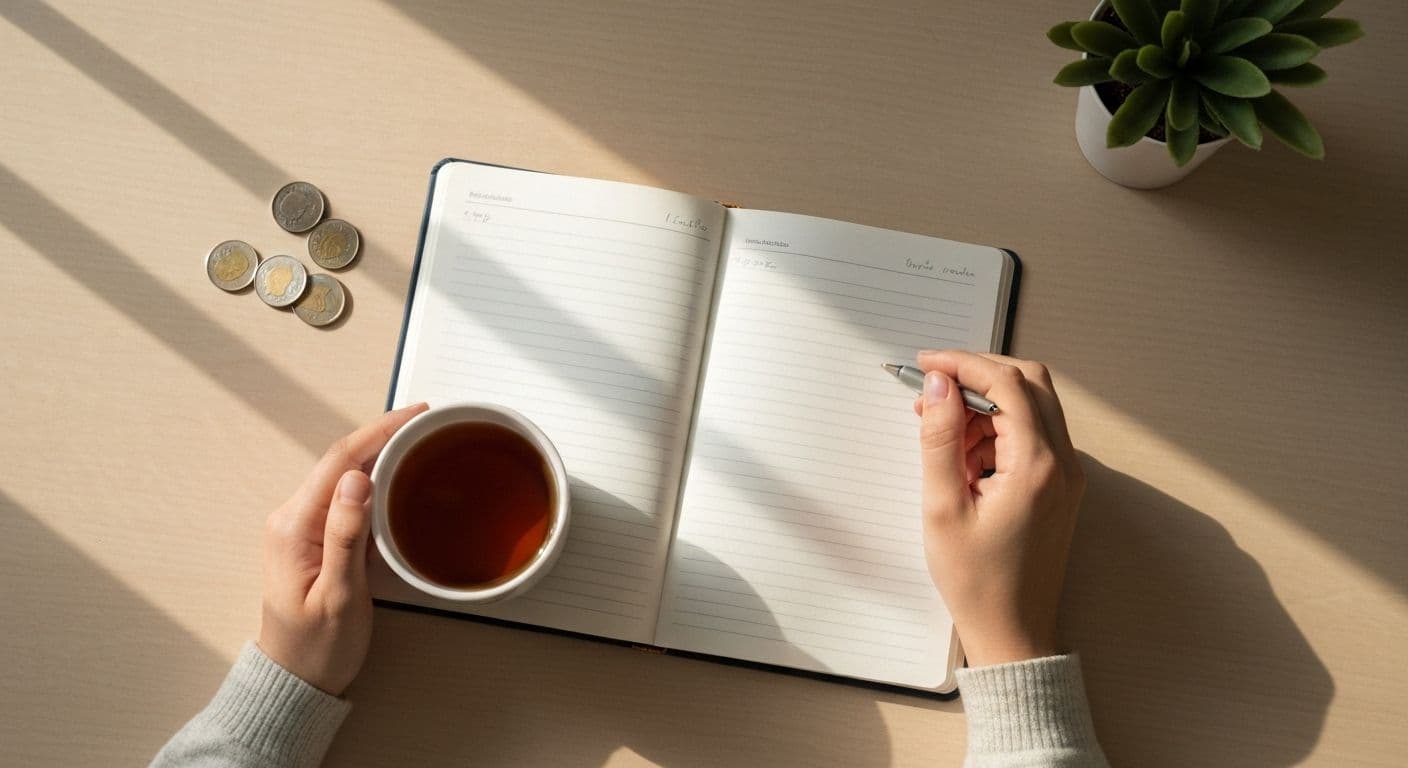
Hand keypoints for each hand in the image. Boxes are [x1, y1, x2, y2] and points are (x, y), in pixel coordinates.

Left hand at [258, 403, 427, 694]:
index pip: (339, 461)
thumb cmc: (318, 647)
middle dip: (382, 434)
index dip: (378, 430)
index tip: (415, 414)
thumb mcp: (340, 595)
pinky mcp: (309, 537)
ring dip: (376, 452)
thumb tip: (356, 478)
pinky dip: (369, 476)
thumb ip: (345, 535)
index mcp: (294, 526)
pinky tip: (392, 474)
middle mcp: (290, 518)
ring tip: (415, 440)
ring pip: (340, 474)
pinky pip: (341, 495)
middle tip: (425, 423)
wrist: (295, 680)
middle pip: (339, 460)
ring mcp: (298, 526)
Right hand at [912, 351, 1083, 667]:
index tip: (926, 364)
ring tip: (941, 433)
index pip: (1007, 384)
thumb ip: (941, 439)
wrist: (1013, 633)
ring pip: (1033, 406)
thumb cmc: (977, 582)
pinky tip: (963, 457)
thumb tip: (938, 386)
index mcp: (1037, 466)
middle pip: (1030, 382)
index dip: (963, 364)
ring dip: (987, 405)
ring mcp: (1067, 475)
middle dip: (979, 375)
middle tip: (934, 386)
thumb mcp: (943, 507)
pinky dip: (998, 430)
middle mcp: (1063, 463)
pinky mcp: (1060, 486)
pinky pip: (1033, 435)